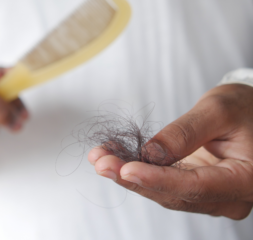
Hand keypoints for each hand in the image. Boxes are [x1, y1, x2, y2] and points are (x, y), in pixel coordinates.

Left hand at [88, 84, 252, 219]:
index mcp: (242, 180)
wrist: (250, 114)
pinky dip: (138, 171)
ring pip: (162, 191)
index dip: (156, 178)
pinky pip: (162, 183)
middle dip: (131, 177)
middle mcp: (225, 196)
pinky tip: (116, 158)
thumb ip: (185, 133)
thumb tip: (150, 153)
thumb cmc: (244, 109)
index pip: (194, 186)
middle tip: (101, 161)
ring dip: (128, 175)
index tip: (125, 169)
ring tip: (102, 157)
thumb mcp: (218, 111)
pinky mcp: (193, 186)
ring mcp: (207, 195)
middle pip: (172, 193)